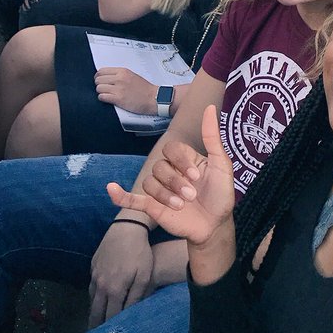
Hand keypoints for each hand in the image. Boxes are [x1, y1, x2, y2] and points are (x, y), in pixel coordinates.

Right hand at [88, 220, 153, 326]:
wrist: (126, 228)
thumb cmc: (140, 252)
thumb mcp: (144, 276)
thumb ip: (136, 297)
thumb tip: (129, 315)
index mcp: (114, 289)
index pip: (110, 316)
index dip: (110, 329)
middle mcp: (100, 285)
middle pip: (95, 312)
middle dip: (96, 326)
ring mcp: (94, 274)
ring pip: (91, 299)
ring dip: (93, 312)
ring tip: (95, 323)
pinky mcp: (93, 265)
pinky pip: (91, 286)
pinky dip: (94, 296)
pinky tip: (98, 300)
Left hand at [95, 67, 157, 113]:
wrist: (153, 98)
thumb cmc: (144, 89)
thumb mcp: (132, 76)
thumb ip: (120, 75)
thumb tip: (106, 77)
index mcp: (123, 71)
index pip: (102, 71)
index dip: (99, 76)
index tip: (100, 80)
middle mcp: (119, 78)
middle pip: (98, 79)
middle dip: (99, 84)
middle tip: (103, 88)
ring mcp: (118, 88)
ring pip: (99, 88)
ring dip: (101, 92)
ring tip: (106, 94)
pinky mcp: (118, 99)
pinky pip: (102, 97)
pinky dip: (102, 98)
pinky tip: (108, 99)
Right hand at [107, 105, 234, 244]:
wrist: (216, 225)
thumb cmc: (220, 194)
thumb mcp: (221, 165)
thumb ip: (212, 137)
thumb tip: (210, 107)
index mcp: (184, 159)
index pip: (171, 148)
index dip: (180, 160)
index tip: (196, 175)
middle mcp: (170, 171)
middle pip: (159, 166)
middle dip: (175, 181)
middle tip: (192, 195)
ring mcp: (160, 189)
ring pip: (149, 182)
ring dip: (164, 194)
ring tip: (180, 205)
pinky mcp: (153, 207)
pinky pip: (132, 198)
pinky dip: (120, 195)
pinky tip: (111, 189)